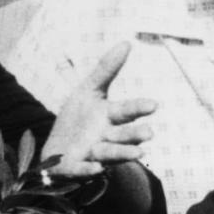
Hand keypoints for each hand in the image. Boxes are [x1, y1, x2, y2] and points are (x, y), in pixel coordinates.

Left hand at [43, 42, 156, 177]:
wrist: (60, 149)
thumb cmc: (80, 119)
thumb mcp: (89, 90)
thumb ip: (106, 70)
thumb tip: (127, 43)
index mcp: (109, 117)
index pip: (126, 111)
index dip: (138, 108)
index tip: (154, 105)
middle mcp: (105, 137)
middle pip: (122, 135)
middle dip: (135, 135)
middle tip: (149, 134)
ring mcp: (92, 154)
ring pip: (109, 154)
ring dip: (123, 153)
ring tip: (138, 153)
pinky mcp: (76, 168)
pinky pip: (83, 170)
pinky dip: (88, 170)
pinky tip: (95, 168)